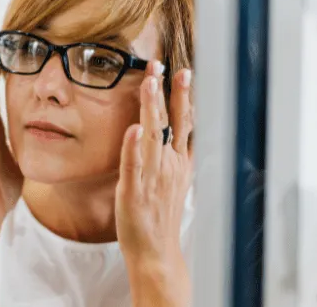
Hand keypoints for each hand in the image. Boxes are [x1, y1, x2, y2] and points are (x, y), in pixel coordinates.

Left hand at [115, 61, 193, 304]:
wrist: (155, 251)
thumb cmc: (159, 214)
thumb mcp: (172, 180)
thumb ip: (171, 154)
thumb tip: (168, 131)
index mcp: (178, 162)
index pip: (183, 122)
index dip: (182, 96)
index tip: (181, 71)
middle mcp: (168, 165)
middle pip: (172, 122)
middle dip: (170, 92)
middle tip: (165, 65)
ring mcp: (152, 177)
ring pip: (153, 136)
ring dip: (152, 109)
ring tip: (149, 83)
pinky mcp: (133, 191)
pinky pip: (133, 165)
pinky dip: (134, 147)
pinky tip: (133, 128)